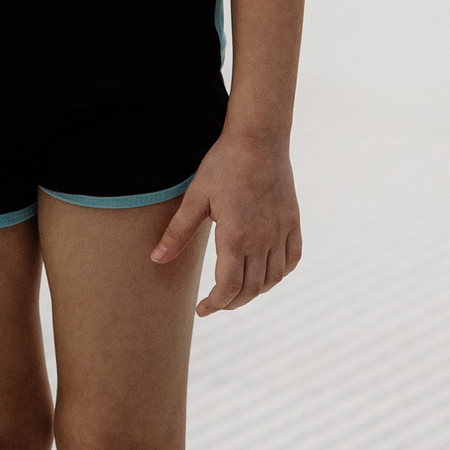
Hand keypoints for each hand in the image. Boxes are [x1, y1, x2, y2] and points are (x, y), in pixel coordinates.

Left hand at [153, 131, 300, 315]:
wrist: (258, 139)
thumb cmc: (222, 165)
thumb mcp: (195, 198)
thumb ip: (177, 232)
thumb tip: (156, 259)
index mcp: (236, 237)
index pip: (229, 288)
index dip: (215, 304)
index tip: (202, 309)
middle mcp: (262, 240)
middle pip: (251, 289)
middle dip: (232, 302)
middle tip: (216, 303)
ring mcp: (281, 232)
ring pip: (273, 278)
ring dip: (255, 291)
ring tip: (237, 290)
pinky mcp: (292, 222)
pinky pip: (292, 259)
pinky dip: (280, 273)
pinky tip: (266, 273)